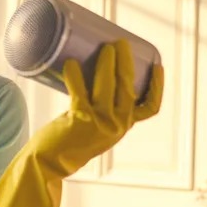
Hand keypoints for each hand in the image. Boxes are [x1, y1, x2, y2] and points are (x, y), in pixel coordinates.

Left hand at [30, 39, 164, 175]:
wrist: (49, 163)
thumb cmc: (70, 140)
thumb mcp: (96, 126)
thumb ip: (100, 107)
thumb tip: (93, 71)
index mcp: (123, 126)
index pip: (150, 108)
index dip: (157, 86)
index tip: (158, 66)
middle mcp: (117, 125)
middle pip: (128, 87)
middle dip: (126, 61)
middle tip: (120, 42)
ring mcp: (100, 123)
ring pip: (108, 86)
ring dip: (107, 63)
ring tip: (103, 47)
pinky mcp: (80, 119)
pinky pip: (79, 91)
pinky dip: (75, 75)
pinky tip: (71, 63)